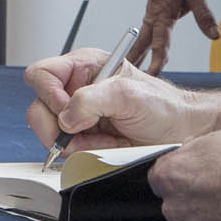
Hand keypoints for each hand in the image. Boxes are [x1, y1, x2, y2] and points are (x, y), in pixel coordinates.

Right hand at [22, 48, 208, 152]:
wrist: (182, 132)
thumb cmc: (163, 106)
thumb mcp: (129, 94)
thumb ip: (91, 100)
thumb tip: (66, 117)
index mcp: (84, 67)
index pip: (41, 74)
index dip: (47, 93)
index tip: (67, 111)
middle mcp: (76, 89)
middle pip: (39, 109)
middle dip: (61, 128)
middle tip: (84, 133)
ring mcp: (79, 116)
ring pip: (52, 134)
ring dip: (78, 144)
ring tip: (106, 141)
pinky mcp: (84, 138)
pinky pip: (68, 151)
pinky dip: (86, 153)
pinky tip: (108, 147)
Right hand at [128, 0, 219, 75]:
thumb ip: (203, 15)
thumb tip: (213, 35)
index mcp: (162, 13)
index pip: (159, 42)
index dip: (156, 59)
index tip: (153, 74)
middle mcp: (153, 16)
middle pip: (141, 44)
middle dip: (135, 61)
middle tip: (126, 78)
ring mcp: (151, 14)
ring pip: (140, 39)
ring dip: (134, 54)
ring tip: (128, 71)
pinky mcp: (153, 12)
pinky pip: (144, 33)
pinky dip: (139, 44)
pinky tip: (138, 53)